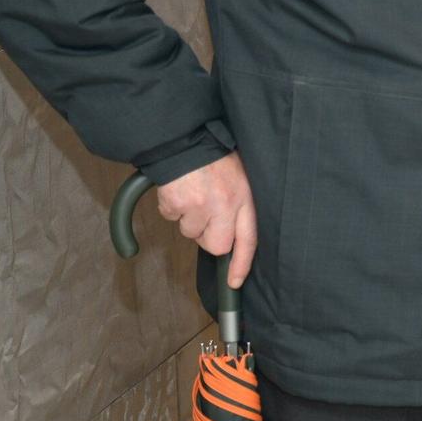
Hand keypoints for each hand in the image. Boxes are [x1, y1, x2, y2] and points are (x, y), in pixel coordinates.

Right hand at [155, 153, 256, 288]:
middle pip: (217, 245)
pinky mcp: (176, 205)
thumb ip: (240, 204)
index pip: (249, 239)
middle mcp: (224, 204)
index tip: (234, 281)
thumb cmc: (214, 156)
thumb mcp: (240, 176)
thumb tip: (234, 235)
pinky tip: (179, 191)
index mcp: (244, 197)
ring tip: (193, 194)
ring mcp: (199, 206)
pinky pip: (172, 218)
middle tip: (206, 217)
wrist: (185, 139)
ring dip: (189, 220)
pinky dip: (173, 209)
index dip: (241, 264)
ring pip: (191, 233)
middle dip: (208, 239)